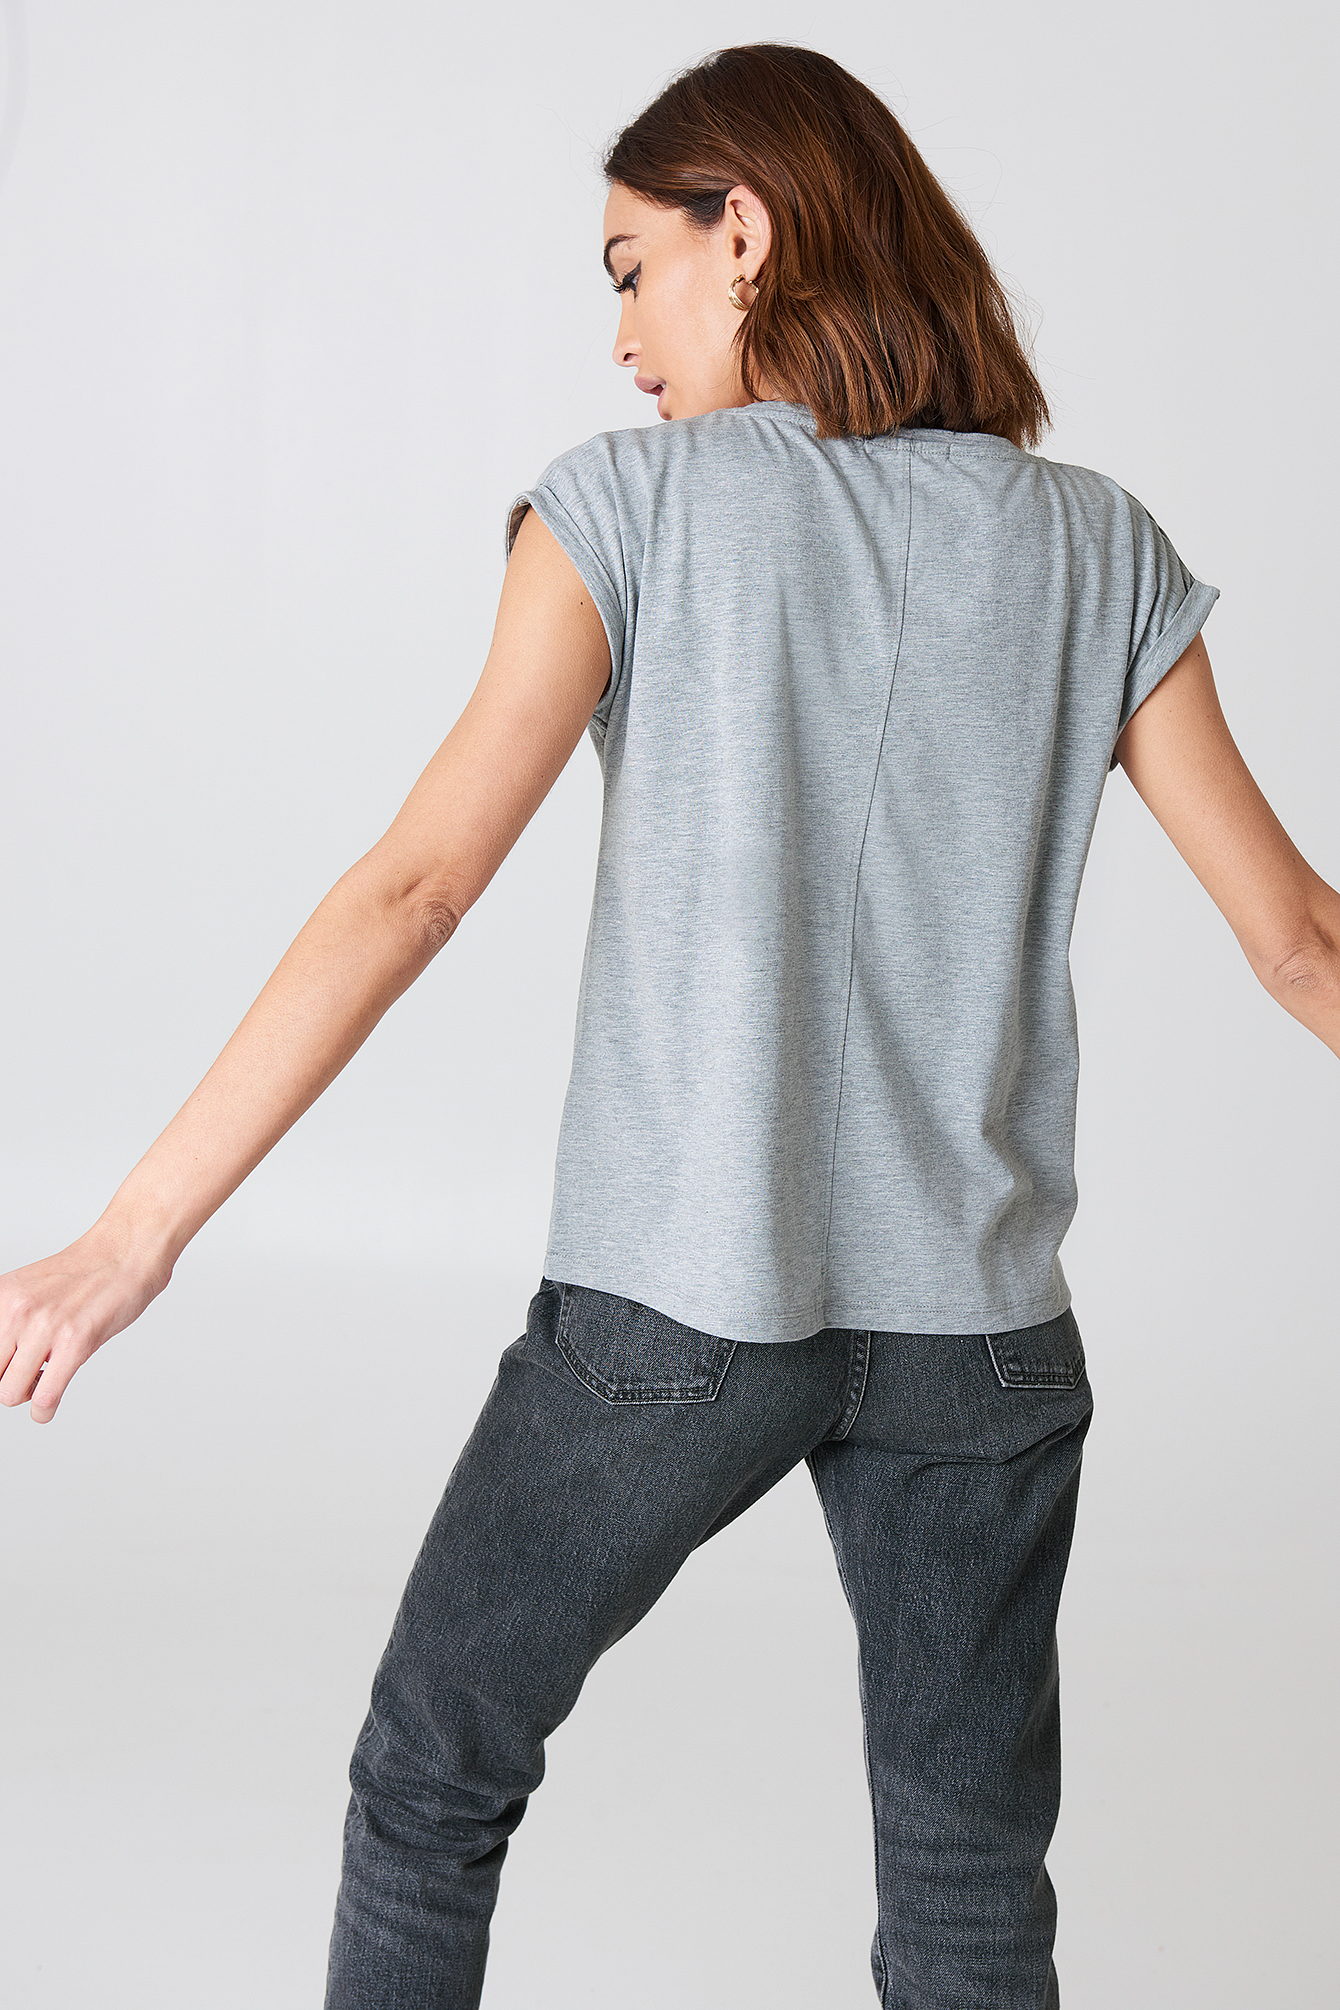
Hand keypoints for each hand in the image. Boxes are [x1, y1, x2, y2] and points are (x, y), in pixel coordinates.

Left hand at [0, 1220, 170, 1422]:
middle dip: (8, 1382)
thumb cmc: (87, 1272)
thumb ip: (11, 1321)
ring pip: (10, 1393)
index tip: (9, 1369)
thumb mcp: (31, 1289)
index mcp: (3, 1297)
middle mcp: (17, 1311)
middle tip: (28, 1375)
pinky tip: (47, 1408)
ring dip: (26, 1397)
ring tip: (43, 1384)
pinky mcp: (76, 1342)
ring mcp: (46, 1327)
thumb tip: (4, 1361)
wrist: (126, 1252)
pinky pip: (45, 1397)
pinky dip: (43, 1411)